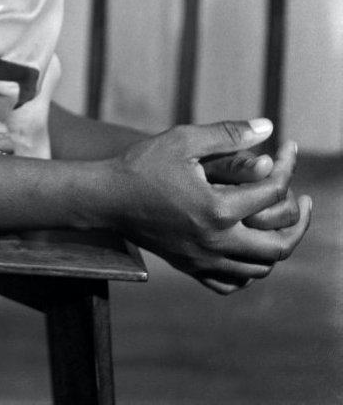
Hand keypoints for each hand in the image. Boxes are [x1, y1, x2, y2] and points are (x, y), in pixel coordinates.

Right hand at [110, 119, 312, 294]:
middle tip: (304, 202)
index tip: (287, 150)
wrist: (106, 197)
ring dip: (277, 245)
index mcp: (218, 209)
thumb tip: (267, 127)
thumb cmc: (142, 164)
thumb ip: (227, 134)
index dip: (286, 168)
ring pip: (260, 268)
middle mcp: (216, 241)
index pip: (272, 193)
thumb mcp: (183, 140)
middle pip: (279, 244)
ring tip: (280, 222)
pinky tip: (246, 249)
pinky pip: (232, 283)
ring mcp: (204, 259)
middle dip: (299, 222)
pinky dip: (249, 271)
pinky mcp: (190, 267)